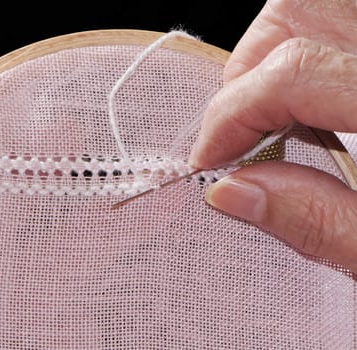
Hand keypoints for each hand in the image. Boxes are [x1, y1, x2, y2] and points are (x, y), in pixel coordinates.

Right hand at [189, 0, 356, 272]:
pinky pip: (334, 18)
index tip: (211, 160)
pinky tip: (313, 102)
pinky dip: (304, 51)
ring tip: (276, 116)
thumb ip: (317, 221)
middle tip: (242, 133)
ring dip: (272, 56)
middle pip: (300, 11)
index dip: (232, 116)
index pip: (296, 73)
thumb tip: (230, 191)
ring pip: (312, 4)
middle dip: (247, 74)